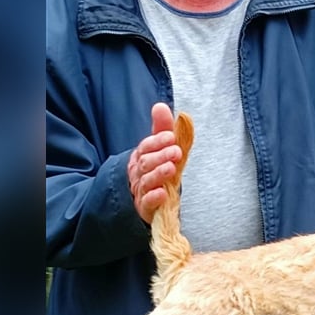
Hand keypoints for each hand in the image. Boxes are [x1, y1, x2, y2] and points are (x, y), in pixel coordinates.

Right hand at [127, 102, 182, 223]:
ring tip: (171, 168)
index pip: (145, 147)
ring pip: (146, 181)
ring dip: (159, 174)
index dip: (157, 141)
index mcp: (140, 157)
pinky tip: (163, 193)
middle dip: (160, 156)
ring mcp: (140, 191)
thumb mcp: (161, 150)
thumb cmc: (156, 172)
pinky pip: (146, 203)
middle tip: (176, 152)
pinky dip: (154, 198)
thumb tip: (160, 106)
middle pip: (145, 163)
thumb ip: (162, 130)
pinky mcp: (144, 208)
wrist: (146, 203)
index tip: (171, 137)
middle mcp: (138, 173)